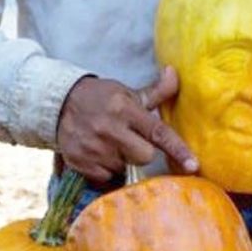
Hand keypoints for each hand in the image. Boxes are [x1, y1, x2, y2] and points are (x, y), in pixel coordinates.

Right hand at [56, 66, 198, 182]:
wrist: (58, 104)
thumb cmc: (100, 99)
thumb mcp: (126, 93)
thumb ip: (155, 92)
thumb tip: (175, 73)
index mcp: (125, 110)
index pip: (158, 132)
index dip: (177, 150)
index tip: (193, 165)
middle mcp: (110, 130)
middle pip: (144, 156)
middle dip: (142, 152)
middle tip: (129, 141)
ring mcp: (94, 148)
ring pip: (124, 168)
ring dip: (121, 160)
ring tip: (108, 145)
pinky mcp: (81, 163)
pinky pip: (105, 177)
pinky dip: (104, 169)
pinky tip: (97, 153)